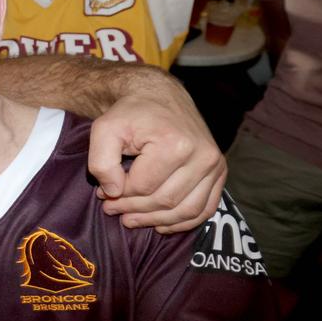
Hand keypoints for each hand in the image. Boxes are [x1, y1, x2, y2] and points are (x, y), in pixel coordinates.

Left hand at [87, 79, 224, 233]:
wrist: (159, 96)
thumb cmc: (130, 114)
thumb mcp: (104, 130)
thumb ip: (101, 162)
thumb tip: (113, 193)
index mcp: (174, 144)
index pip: (142, 187)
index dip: (118, 195)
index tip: (102, 194)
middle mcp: (202, 155)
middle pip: (164, 201)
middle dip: (134, 210)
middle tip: (112, 210)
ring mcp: (215, 165)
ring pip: (186, 211)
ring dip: (156, 221)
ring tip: (131, 220)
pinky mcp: (219, 172)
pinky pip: (205, 209)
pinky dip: (183, 222)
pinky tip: (161, 224)